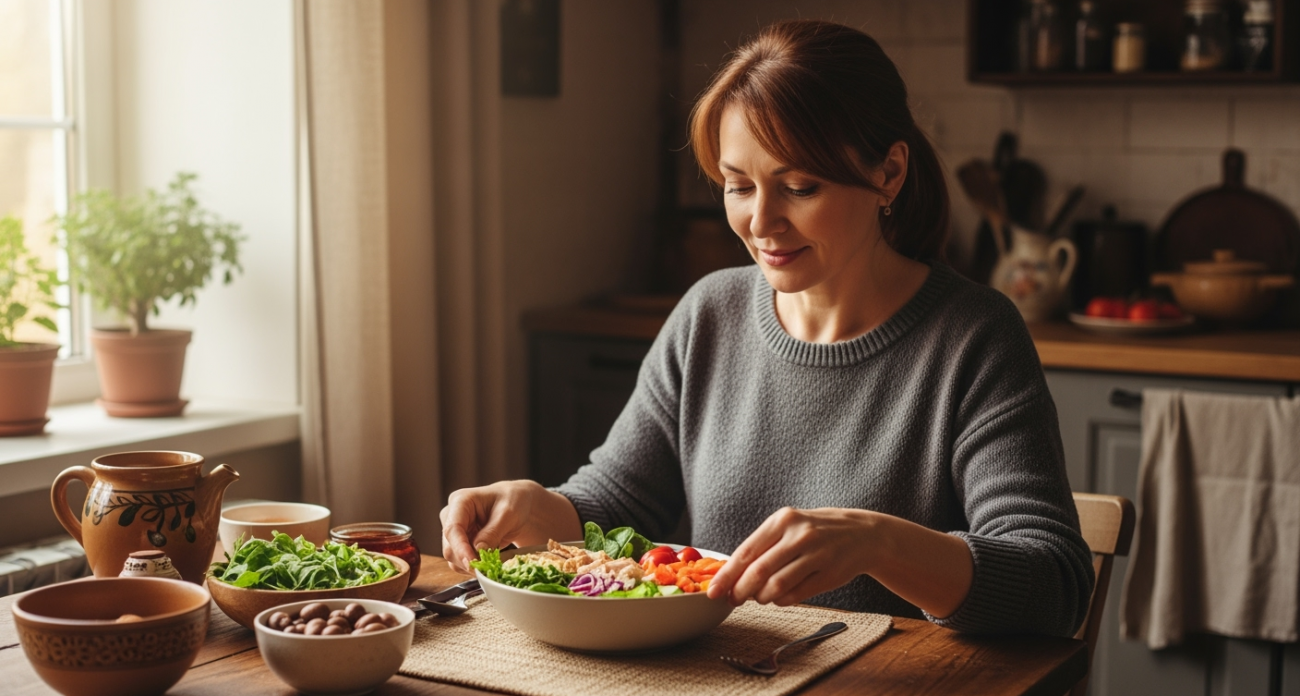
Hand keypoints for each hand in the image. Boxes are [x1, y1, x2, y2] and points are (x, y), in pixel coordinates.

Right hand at [438, 480, 579, 573]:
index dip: (460, 549)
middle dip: (466, 561)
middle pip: (450, 546)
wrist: (525, 504)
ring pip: (454, 557)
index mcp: (461, 501)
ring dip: (471, 566)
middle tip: (487, 571)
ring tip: (494, 564)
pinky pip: (463, 561)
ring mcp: (457, 531)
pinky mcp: (464, 544)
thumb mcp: (510, 512)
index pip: (453, 529)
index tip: (473, 565)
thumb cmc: (518, 500)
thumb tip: (477, 551)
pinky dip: (475, 566)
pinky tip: (490, 564)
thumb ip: (493, 531)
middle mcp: (453, 516)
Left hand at [706, 506, 973, 616]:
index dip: (727, 575)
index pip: (746, 552)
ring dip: (763, 597)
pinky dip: (782, 600)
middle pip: (759, 571)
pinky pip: (797, 594)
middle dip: (741, 591)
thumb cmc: (816, 532)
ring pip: (777, 585)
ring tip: (760, 598)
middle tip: (733, 600)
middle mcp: (799, 534)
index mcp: (783, 520)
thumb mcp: (789, 527)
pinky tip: (779, 598)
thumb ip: (762, 548)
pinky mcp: (830, 573)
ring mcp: (817, 554)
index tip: (713, 591)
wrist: (862, 533)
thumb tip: (731, 576)